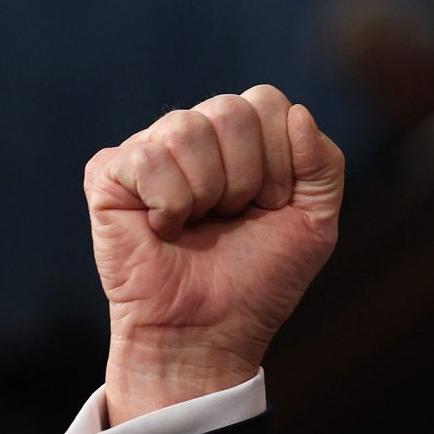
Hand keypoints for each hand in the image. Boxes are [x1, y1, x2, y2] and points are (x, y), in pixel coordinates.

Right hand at [83, 85, 344, 423]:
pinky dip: (171, 205)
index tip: (272, 205)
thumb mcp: (315, 222)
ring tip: (200, 224)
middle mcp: (195, 135)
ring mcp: (150, 150)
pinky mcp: (108, 174)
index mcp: (243, 139)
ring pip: (188, 128)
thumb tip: (298, 112)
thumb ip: (324, 165)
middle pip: (231, 109)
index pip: (268, 102)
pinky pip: (149, 159)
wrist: (211, 331)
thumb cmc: (259, 279)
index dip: (281, 160)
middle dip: (248, 176)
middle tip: (234, 217)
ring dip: (209, 192)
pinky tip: (164, 229)